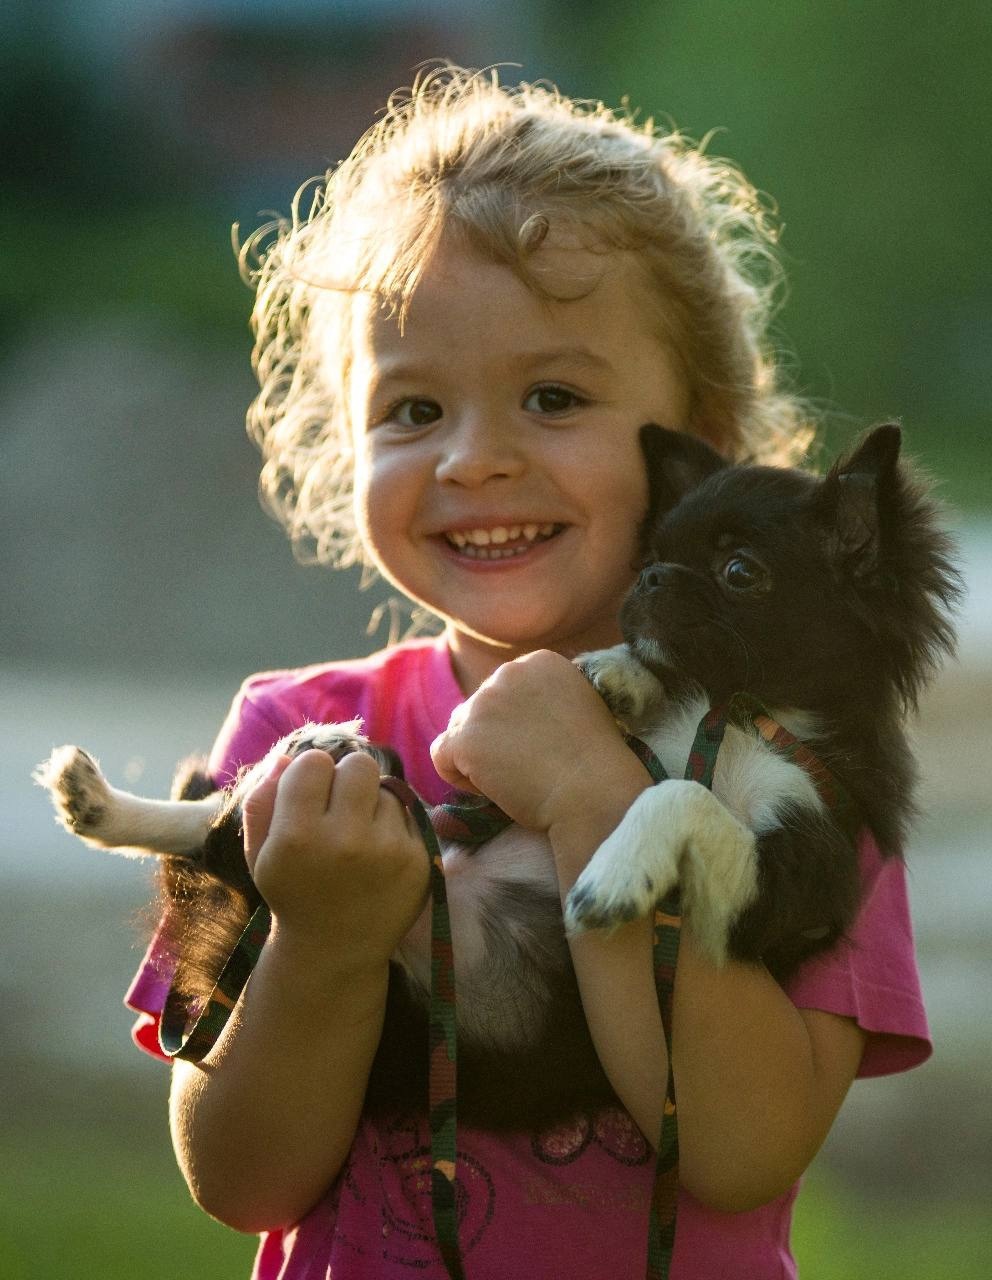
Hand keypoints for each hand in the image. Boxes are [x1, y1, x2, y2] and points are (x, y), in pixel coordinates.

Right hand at [241, 750, 429, 969]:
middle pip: (359, 764)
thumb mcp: (260, 853)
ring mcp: (388, 851)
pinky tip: (378, 854)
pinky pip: (408, 814)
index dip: (310, 775)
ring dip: (371, 804)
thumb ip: (262, 801)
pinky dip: (393, 826)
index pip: (314, 762)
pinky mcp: (419, 860)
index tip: (309, 797)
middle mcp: (345, 842)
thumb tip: (285, 758)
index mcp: (297, 837)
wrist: (334, 951)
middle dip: (347, 779)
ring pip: (386, 789)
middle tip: (339, 807)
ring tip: (357, 838)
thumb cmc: (292, 893)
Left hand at [431, 650, 649, 833]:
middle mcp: (508, 672)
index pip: (504, 691)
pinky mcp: (465, 738)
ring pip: (459, 732)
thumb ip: (542, 698)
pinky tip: (492, 789)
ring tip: (514, 779)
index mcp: (539, 661)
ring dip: (478, 758)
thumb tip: (511, 715)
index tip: (545, 747)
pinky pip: (441, 756)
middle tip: (529, 767)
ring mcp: (483, 704)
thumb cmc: (595, 763)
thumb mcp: (578, 707)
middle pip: (479, 709)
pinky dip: (460, 778)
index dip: (517, 726)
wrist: (594, 793)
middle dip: (496, 740)